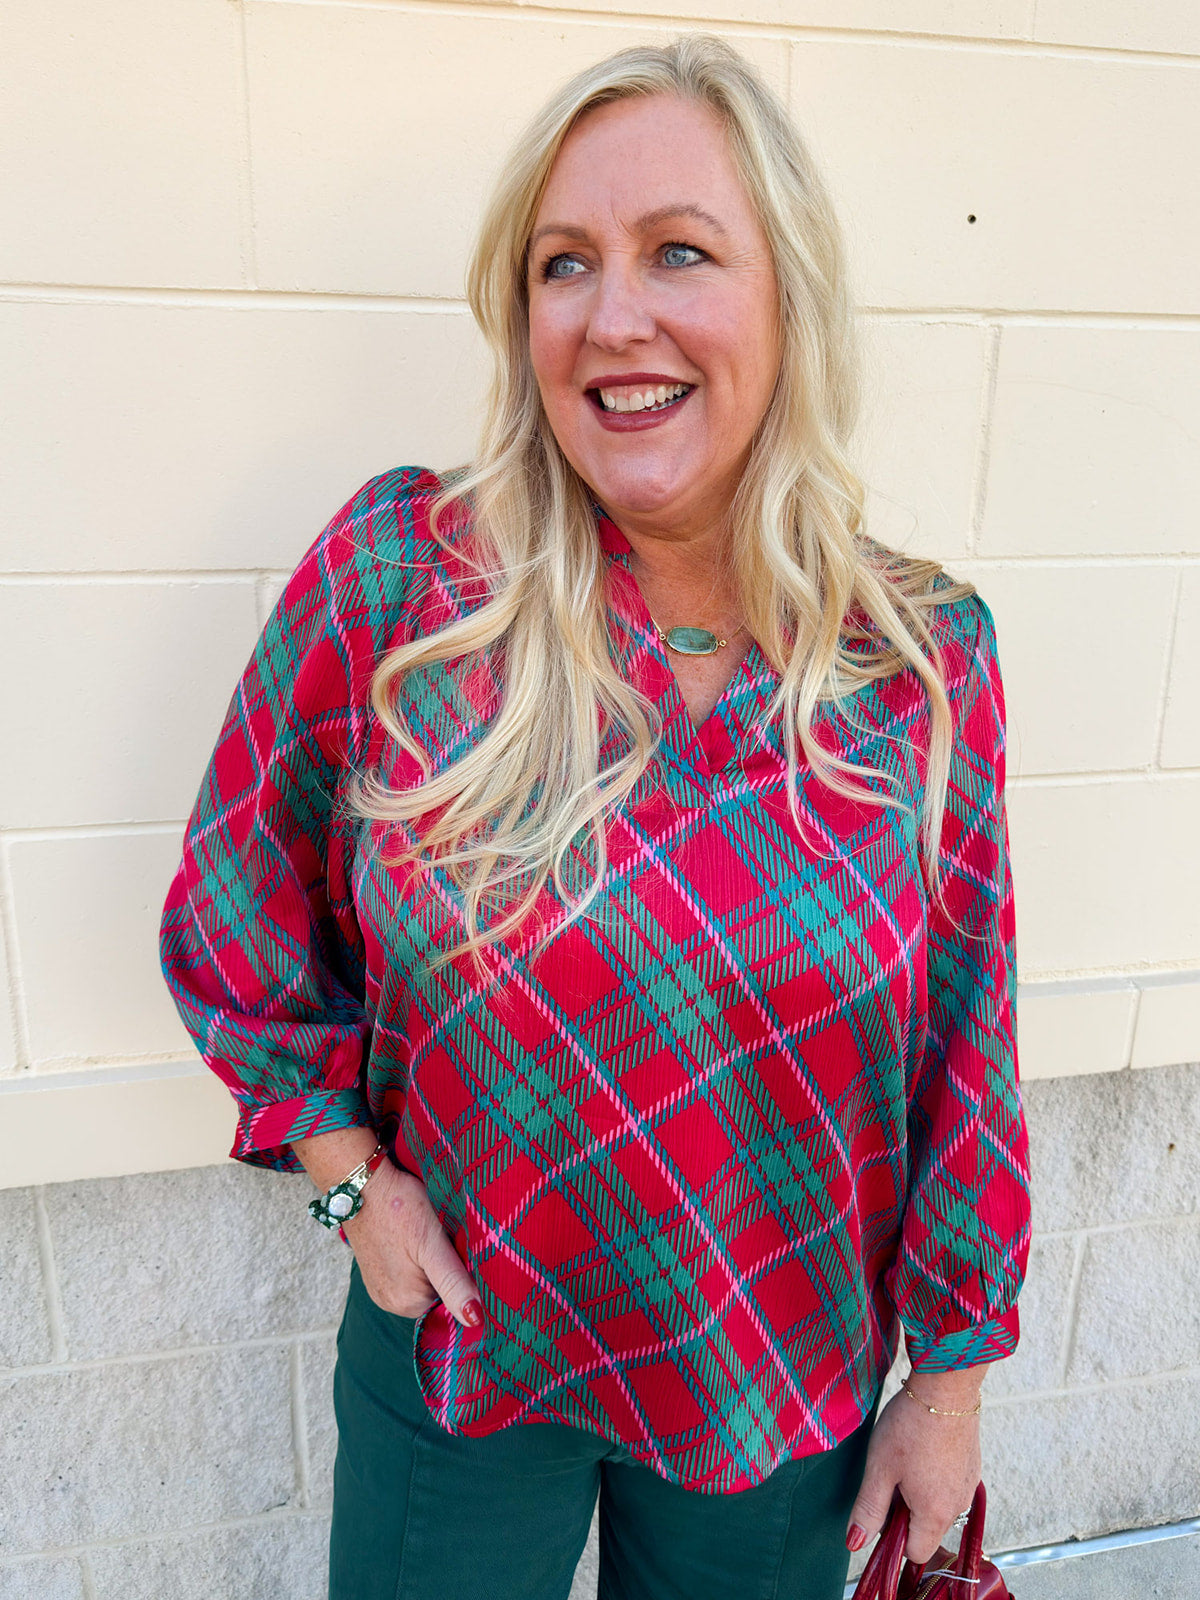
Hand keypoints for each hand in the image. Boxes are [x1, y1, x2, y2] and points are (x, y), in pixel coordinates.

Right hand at [294, 1129, 481, 1326]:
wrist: (361, 1182)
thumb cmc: (399, 1207)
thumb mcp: (432, 1243)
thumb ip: (453, 1282)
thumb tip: (475, 1321)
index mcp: (407, 1303)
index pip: (453, 1300)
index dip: (462, 1275)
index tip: (456, 1249)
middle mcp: (390, 1303)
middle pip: (437, 1291)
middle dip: (446, 1268)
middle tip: (441, 1237)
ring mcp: (379, 1287)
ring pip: (422, 1280)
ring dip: (430, 1261)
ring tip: (424, 1234)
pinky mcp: (374, 1271)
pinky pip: (406, 1271)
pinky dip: (414, 1256)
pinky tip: (411, 1235)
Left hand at [847, 1370, 983, 1563]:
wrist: (946, 1387)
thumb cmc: (911, 1425)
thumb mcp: (880, 1468)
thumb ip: (868, 1510)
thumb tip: (855, 1542)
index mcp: (935, 1514)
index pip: (915, 1552)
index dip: (893, 1536)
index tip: (881, 1505)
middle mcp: (958, 1506)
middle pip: (926, 1529)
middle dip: (906, 1511)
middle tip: (891, 1474)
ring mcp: (968, 1485)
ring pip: (938, 1506)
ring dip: (920, 1492)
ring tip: (906, 1456)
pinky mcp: (972, 1466)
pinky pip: (950, 1485)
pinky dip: (935, 1475)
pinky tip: (923, 1447)